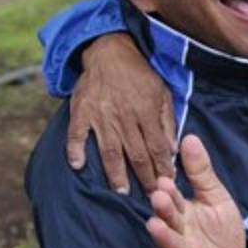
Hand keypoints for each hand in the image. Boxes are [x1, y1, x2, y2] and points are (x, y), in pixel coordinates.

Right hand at [67, 33, 176, 192]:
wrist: (109, 49)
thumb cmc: (139, 73)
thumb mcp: (162, 91)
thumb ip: (167, 121)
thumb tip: (172, 150)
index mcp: (146, 111)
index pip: (157, 147)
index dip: (163, 168)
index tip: (168, 184)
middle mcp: (124, 117)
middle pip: (136, 155)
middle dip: (145, 178)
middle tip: (149, 197)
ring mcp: (101, 115)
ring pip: (110, 151)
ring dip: (116, 173)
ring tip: (121, 191)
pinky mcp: (82, 111)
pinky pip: (77, 134)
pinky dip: (75, 150)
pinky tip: (77, 166)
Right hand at [145, 136, 247, 247]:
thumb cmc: (222, 231)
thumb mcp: (216, 197)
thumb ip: (201, 172)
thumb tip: (189, 137)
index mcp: (184, 213)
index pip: (174, 200)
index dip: (169, 192)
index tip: (164, 180)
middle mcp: (180, 235)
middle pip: (169, 221)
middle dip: (164, 211)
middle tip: (158, 197)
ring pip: (174, 246)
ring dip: (165, 237)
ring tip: (155, 226)